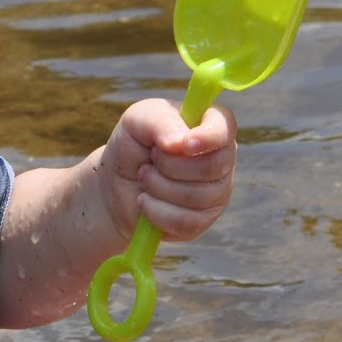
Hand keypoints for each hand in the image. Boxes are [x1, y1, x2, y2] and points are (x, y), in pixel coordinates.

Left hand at [101, 98, 236, 241]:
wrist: (115, 184)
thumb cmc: (132, 145)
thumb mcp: (136, 121)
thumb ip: (158, 120)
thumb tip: (179, 142)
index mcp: (210, 125)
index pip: (226, 127)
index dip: (209, 137)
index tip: (184, 144)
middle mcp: (222, 158)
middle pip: (211, 167)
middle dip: (169, 165)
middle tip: (149, 160)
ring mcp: (216, 192)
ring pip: (197, 197)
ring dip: (158, 187)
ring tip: (144, 177)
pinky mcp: (202, 220)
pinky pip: (186, 221)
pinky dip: (156, 211)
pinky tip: (145, 201)